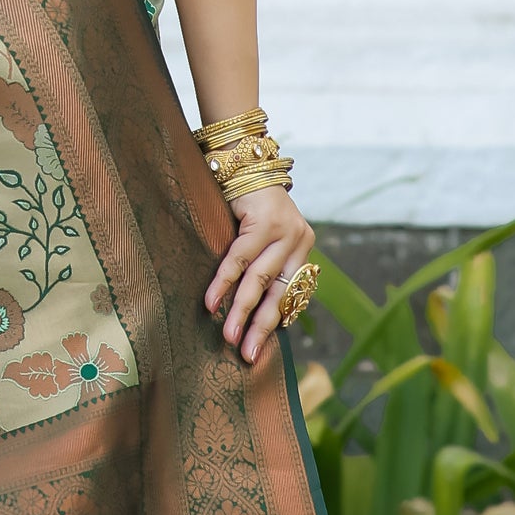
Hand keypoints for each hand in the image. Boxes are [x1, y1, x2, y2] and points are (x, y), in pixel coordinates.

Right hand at [204, 186, 315, 366]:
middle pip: (278, 293)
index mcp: (302, 247)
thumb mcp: (261, 235)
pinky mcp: (265, 221)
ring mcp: (285, 230)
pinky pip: (240, 259)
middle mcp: (300, 240)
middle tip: (247, 355)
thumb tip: (246, 309)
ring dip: (241, 311)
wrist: (243, 159)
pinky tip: (211, 302)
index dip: (273, 323)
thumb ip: (261, 263)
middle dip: (261, 327)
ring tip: (227, 336)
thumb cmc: (246, 203)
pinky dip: (224, 283)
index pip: (290, 295)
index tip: (258, 349)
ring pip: (259, 281)